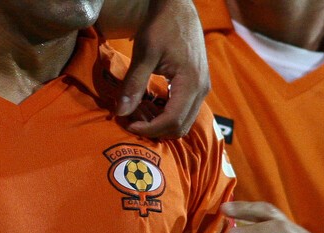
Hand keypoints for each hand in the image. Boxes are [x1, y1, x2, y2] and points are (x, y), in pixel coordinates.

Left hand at [118, 0, 209, 138]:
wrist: (178, 8)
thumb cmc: (162, 26)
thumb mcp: (145, 53)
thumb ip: (134, 84)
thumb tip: (121, 112)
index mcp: (191, 83)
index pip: (172, 121)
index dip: (149, 129)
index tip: (128, 123)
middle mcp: (202, 89)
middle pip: (181, 127)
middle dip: (155, 130)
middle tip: (132, 121)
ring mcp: (202, 87)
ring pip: (185, 121)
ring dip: (162, 124)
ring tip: (139, 114)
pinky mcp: (198, 84)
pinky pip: (185, 110)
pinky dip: (167, 115)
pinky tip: (150, 106)